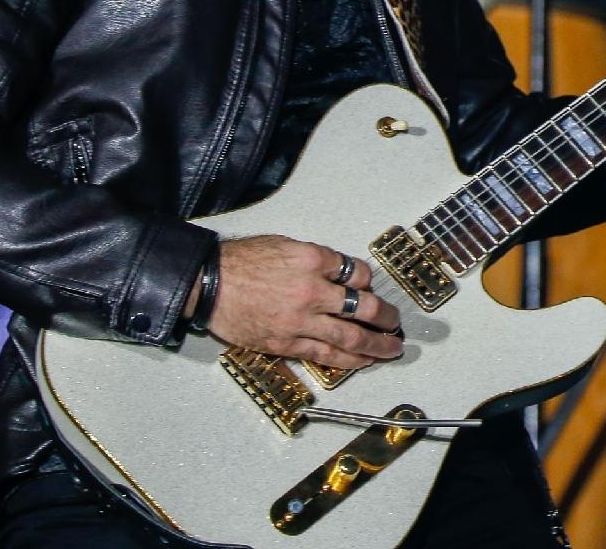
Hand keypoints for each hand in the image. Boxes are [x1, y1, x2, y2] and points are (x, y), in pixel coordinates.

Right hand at [200, 235, 403, 368]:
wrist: (209, 284)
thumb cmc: (243, 262)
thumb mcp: (287, 245)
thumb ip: (318, 261)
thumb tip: (343, 275)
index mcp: (314, 261)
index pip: (358, 273)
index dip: (369, 282)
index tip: (371, 289)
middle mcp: (312, 291)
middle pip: (364, 306)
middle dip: (386, 317)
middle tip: (396, 322)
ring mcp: (301, 320)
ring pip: (351, 336)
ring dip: (377, 344)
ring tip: (392, 349)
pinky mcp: (286, 343)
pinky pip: (325, 355)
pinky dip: (349, 360)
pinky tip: (363, 361)